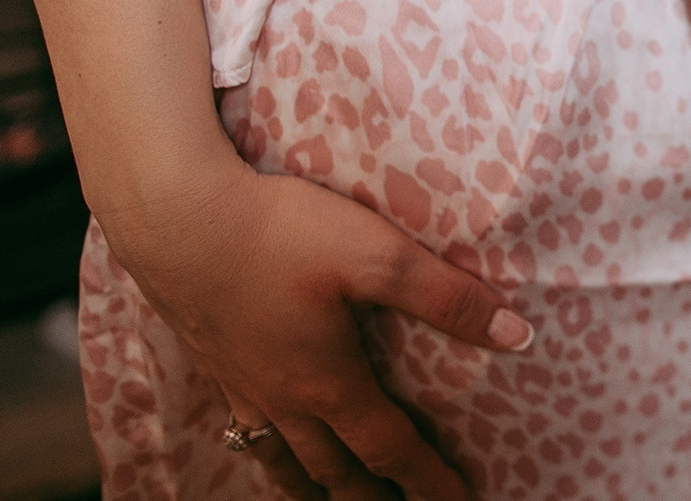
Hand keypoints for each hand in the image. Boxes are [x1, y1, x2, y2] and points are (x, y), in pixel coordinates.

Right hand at [99, 159, 532, 499]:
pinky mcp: (213, 360)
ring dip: (314, 486)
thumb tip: (516, 334)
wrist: (174, 218)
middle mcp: (283, 399)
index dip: (428, 479)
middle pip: (334, 471)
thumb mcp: (378, 254)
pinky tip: (265, 438)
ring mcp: (241, 384)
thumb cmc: (278, 233)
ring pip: (281, 460)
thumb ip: (446, 297)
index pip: (390, 449)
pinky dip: (267, 453)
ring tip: (333, 499)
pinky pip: (244, 430)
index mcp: (328, 384)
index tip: (457, 499)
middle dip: (372, 496)